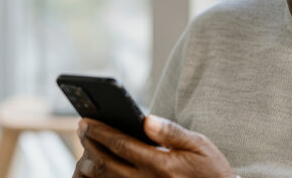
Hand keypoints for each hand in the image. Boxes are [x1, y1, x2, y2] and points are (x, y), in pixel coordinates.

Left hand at [73, 114, 233, 176]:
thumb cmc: (210, 171)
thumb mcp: (199, 145)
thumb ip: (171, 132)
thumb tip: (146, 119)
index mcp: (160, 164)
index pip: (120, 145)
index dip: (100, 131)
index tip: (86, 121)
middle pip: (104, 163)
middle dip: (88, 144)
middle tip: (81, 128)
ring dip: (89, 162)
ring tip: (86, 146)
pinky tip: (96, 167)